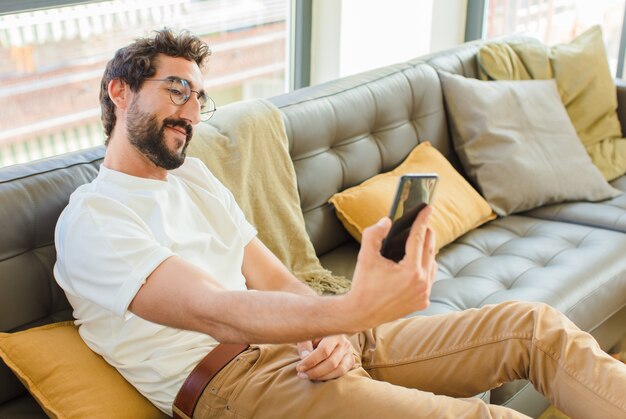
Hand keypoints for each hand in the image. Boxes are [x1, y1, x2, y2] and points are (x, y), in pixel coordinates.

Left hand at [295, 335, 354, 380]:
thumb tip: (305, 357)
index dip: (311, 361)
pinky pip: (341, 372)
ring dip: (321, 376)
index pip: (324, 350)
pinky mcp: (350, 360)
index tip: (299, 368)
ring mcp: (349, 352)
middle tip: (301, 374)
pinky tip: (317, 376)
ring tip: (307, 376)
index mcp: (333, 333)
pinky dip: (329, 376)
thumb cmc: (313, 334)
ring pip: (338, 370)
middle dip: (315, 371)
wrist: (324, 332)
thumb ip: (304, 345)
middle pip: (331, 362)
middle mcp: (344, 343)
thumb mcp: (306, 335)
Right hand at [349, 205, 436, 326]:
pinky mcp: (423, 302)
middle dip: (426, 232)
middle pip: (429, 249)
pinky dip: (427, 267)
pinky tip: (420, 261)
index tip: (428, 208)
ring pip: (432, 264)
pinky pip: (430, 279)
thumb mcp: (365, 256)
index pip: (419, 238)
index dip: (422, 220)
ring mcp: (424, 294)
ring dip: (428, 250)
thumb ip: (374, 234)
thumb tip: (387, 221)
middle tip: (423, 221)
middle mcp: (422, 283)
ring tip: (421, 240)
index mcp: (410, 270)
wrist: (361, 313)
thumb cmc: (363, 284)